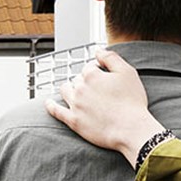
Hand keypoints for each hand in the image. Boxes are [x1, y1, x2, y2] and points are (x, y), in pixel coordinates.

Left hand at [45, 49, 165, 164]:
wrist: (130, 129)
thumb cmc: (132, 102)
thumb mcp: (127, 72)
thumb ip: (111, 57)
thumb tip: (98, 51)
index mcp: (92, 75)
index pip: (89, 67)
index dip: (97, 70)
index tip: (104, 75)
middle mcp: (80, 88)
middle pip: (78, 79)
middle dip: (86, 80)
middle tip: (98, 88)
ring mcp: (75, 105)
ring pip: (66, 91)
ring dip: (69, 88)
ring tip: (76, 91)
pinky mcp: (73, 121)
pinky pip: (56, 111)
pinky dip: (51, 105)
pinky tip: (49, 103)